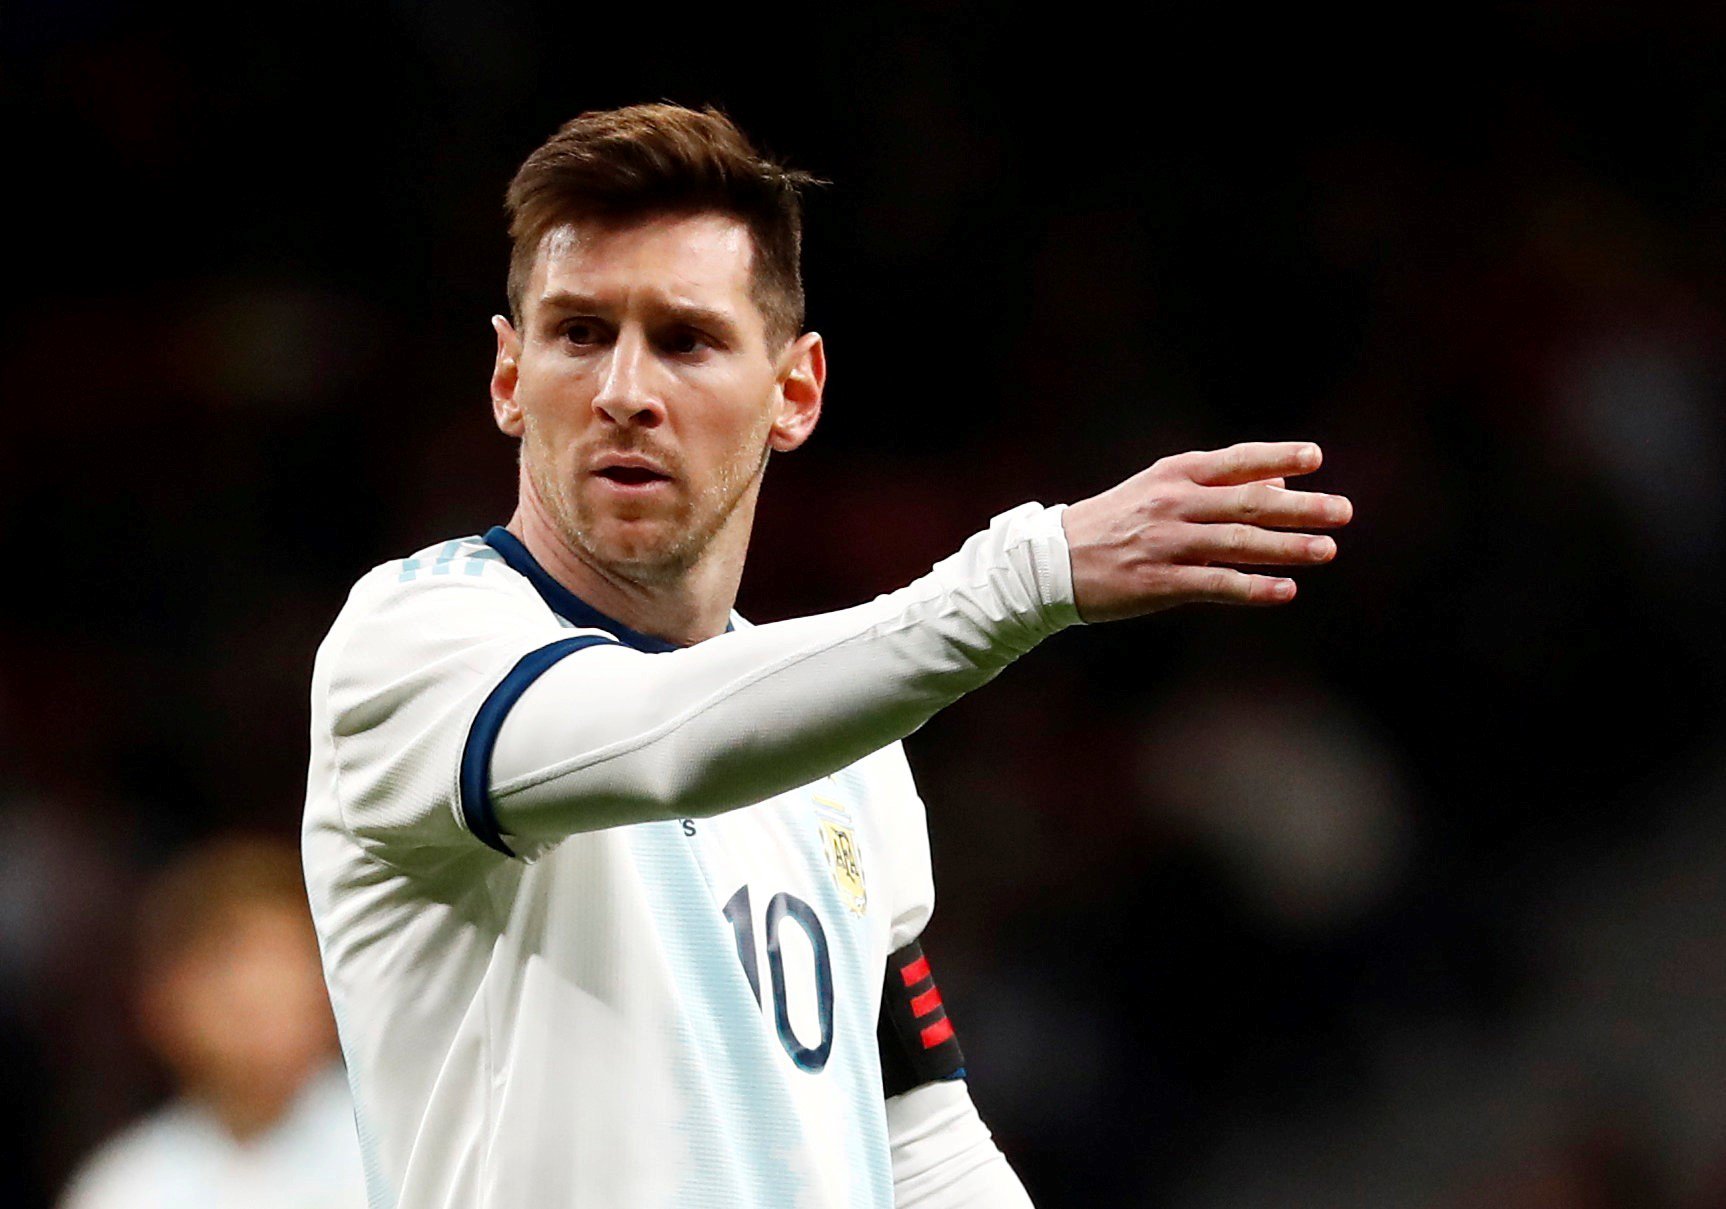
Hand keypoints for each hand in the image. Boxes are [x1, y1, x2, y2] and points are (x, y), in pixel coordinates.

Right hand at [1060, 441, 1352, 621]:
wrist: (1053, 563)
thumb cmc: (1115, 523)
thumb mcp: (1160, 491)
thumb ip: (1218, 486)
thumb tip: (1279, 484)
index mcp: (1173, 476)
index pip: (1236, 461)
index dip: (1277, 457)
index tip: (1316, 458)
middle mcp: (1172, 504)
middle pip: (1247, 502)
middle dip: (1301, 507)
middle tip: (1343, 511)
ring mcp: (1166, 543)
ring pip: (1237, 543)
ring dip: (1287, 547)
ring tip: (1327, 551)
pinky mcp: (1159, 582)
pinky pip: (1215, 584)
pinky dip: (1253, 588)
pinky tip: (1285, 591)